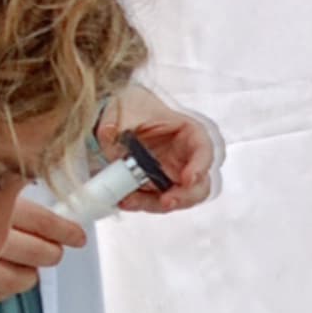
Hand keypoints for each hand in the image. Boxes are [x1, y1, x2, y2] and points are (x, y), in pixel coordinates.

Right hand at [0, 184, 88, 304]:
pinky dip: (1, 291)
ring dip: (29, 274)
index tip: (76, 233)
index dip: (62, 228)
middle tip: (56, 249)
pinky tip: (4, 281)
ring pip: (12, 279)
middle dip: (50, 252)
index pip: (37, 219)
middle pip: (31, 251)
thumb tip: (29, 181)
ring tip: (32, 266)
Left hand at [105, 103, 219, 215]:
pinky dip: (139, 203)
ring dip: (155, 204)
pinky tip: (123, 199)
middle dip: (184, 197)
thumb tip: (108, 133)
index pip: (204, 150)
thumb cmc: (135, 109)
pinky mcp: (156, 189)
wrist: (122, 118)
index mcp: (189, 134)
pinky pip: (153, 202)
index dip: (200, 166)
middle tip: (166, 201)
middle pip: (199, 185)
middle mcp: (186, 160)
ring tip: (130, 200)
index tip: (188, 179)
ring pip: (177, 199)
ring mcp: (173, 177)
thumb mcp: (126, 108)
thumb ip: (116, 121)